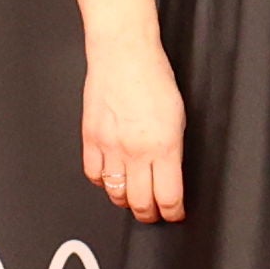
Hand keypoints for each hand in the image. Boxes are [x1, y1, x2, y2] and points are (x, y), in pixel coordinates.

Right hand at [83, 39, 186, 228]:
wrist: (123, 54)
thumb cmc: (153, 77)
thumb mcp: (179, 116)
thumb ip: (174, 149)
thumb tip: (172, 173)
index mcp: (164, 146)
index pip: (169, 197)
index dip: (173, 213)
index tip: (175, 214)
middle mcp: (135, 151)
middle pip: (141, 202)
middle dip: (150, 214)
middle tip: (154, 213)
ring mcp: (110, 147)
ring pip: (115, 194)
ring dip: (126, 201)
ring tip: (134, 198)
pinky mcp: (90, 139)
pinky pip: (93, 175)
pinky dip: (102, 182)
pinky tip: (111, 178)